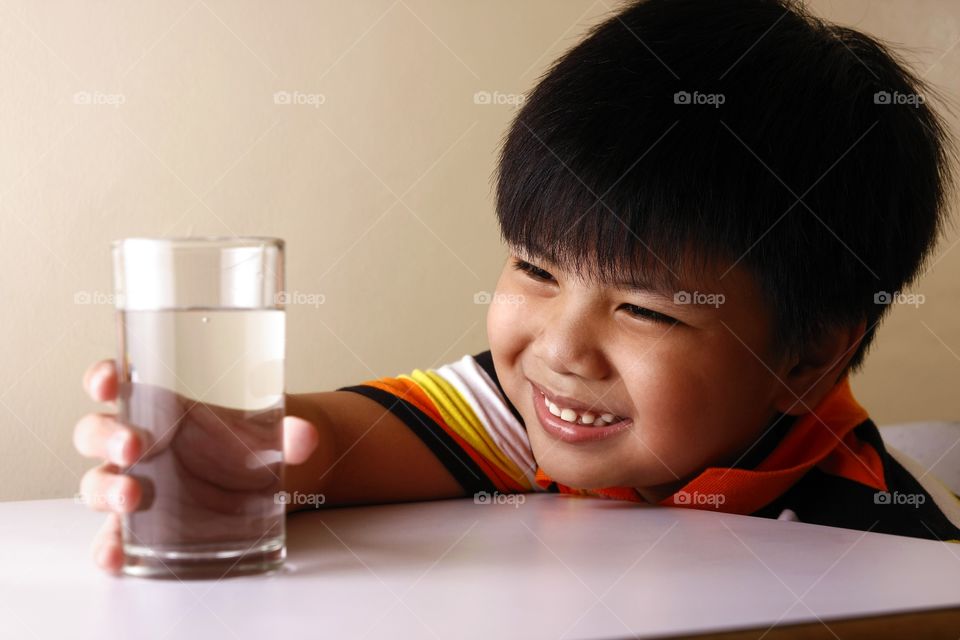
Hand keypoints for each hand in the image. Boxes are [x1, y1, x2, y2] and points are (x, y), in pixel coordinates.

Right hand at [73, 359, 319, 574]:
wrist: (267, 488)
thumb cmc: (251, 448)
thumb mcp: (271, 435)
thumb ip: (289, 434)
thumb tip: (306, 436)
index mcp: (160, 408)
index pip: (116, 384)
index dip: (104, 378)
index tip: (111, 380)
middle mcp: (139, 445)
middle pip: (97, 434)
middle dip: (109, 437)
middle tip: (135, 446)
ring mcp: (135, 486)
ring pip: (98, 483)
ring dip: (107, 489)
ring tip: (133, 496)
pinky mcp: (142, 529)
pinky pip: (112, 537)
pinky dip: (108, 546)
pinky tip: (117, 554)